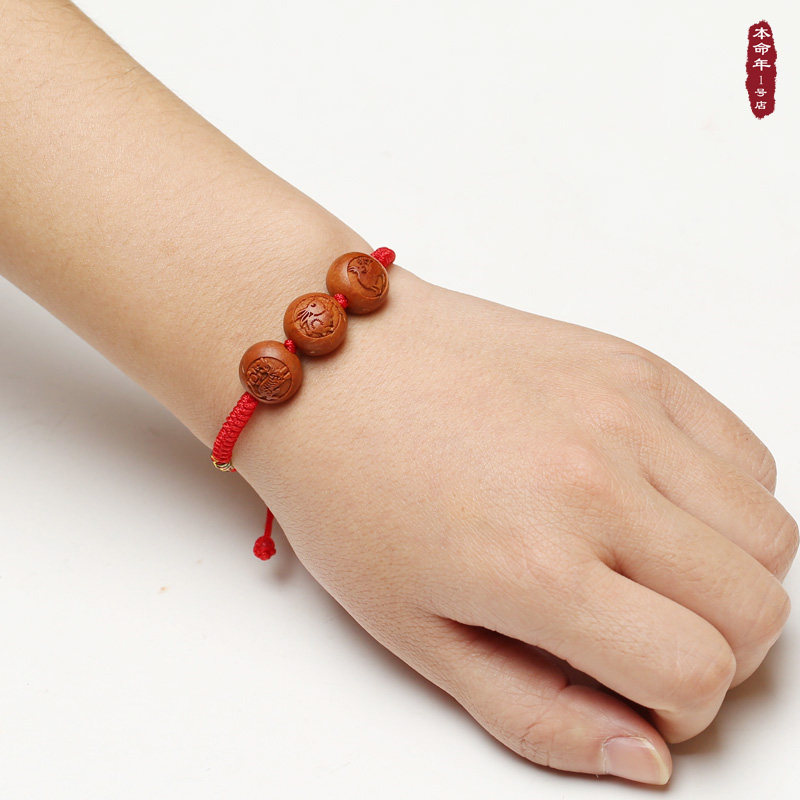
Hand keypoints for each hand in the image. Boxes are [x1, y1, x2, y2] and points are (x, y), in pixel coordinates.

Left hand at [231, 264, 796, 784]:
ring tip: (652, 565)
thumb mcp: (415, 633)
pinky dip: (726, 495)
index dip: (678, 708)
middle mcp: (597, 483)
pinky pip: (745, 450)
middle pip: (757, 608)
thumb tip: (642, 755)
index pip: (696, 672)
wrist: (334, 369)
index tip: (636, 688)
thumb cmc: (352, 491)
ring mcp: (623, 413)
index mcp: (536, 566)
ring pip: (770, 531)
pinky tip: (656, 499)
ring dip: (730, 573)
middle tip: (648, 632)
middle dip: (717, 649)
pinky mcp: (631, 364)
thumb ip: (535, 713)